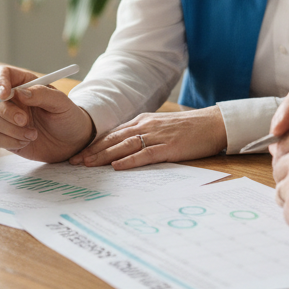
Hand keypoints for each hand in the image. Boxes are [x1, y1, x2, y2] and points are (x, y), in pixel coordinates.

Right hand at [0, 64, 93, 162]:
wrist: (72, 142)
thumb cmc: (68, 117)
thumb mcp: (61, 103)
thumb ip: (42, 94)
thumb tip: (19, 93)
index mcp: (25, 85)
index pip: (2, 74)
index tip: (5, 94)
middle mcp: (13, 100)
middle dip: (8, 112)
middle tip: (25, 120)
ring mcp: (8, 119)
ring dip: (13, 130)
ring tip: (34, 134)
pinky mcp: (7, 137)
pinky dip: (11, 141)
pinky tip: (27, 141)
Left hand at [71, 106, 227, 168]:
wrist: (214, 123)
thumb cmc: (189, 128)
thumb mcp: (162, 127)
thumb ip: (144, 134)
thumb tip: (125, 149)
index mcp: (143, 121)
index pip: (112, 133)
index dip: (94, 144)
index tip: (79, 154)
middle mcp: (146, 126)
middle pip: (113, 139)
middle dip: (92, 151)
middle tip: (74, 162)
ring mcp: (157, 136)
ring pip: (124, 146)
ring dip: (104, 156)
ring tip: (87, 165)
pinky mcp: (168, 147)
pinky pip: (145, 154)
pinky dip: (129, 161)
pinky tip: (117, 167)